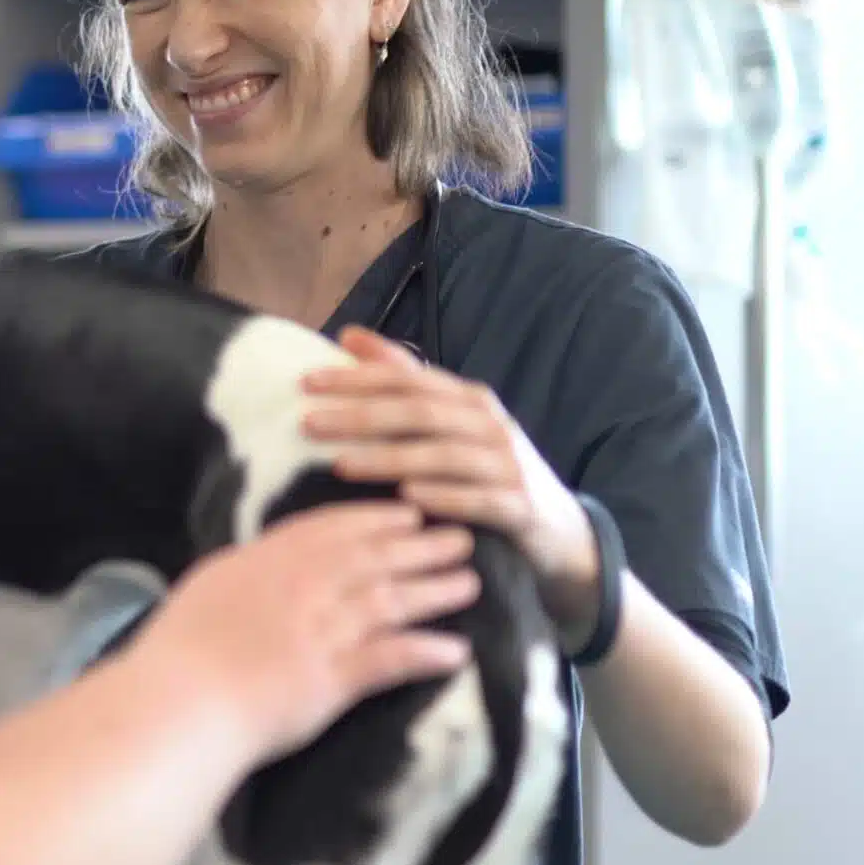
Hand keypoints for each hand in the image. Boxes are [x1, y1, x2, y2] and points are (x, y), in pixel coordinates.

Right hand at [134, 501, 477, 761]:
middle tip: (460, 537)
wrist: (181, 699)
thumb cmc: (178, 649)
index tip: (407, 512)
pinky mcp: (335, 678)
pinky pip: (393, 658)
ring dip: (435, 589)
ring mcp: (322, 630)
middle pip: (375, 557)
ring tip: (470, 583)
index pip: (332, 529)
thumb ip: (244, 571)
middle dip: (422, 545)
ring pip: (392, 599)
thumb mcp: (207, 587)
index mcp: (268, 560)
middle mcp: (303, 586)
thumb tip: (262, 564)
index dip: (375, 519)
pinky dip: (427, 652)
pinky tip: (457, 651)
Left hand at [301, 327, 602, 639]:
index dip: (356, 377)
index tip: (305, 382)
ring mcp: (507, 464)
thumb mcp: (450, 421)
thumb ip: (403, 379)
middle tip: (308, 423)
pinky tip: (407, 496)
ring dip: (390, 458)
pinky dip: (444, 495)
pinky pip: (480, 499)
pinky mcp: (519, 506)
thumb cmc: (487, 469)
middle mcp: (489, 423)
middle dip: (361, 416)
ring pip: (443, 454)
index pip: (406, 379)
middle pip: (418, 412)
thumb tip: (348, 336)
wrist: (558, 529)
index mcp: (468, 397)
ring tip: (341, 464)